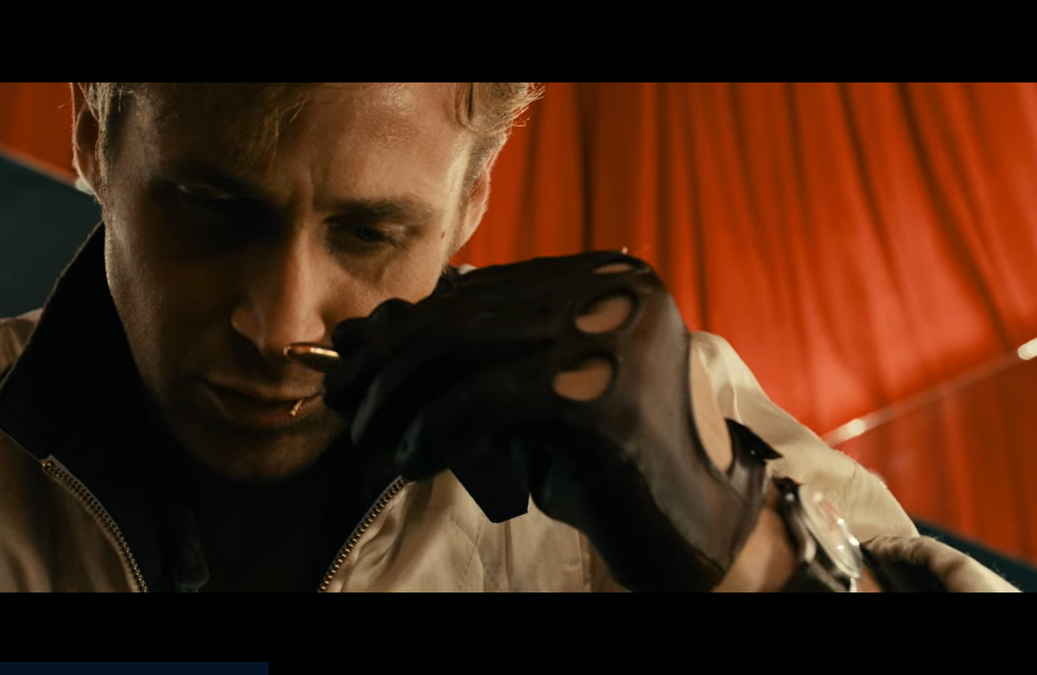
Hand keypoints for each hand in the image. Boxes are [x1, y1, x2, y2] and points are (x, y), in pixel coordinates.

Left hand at [322, 251, 780, 591]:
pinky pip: (484, 401)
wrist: (694, 532)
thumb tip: (358, 337)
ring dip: (398, 395)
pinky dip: (431, 429)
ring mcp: (613, 335)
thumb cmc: (608, 464)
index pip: (482, 292)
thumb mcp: (536, 396)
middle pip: (467, 313)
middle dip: (389, 359)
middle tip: (342, 399)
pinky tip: (408, 459)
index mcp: (606, 274)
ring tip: (367, 435)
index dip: (407, 328)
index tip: (355, 365)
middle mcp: (615, 289)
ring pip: (465, 348)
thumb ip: (471, 362)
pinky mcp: (603, 393)